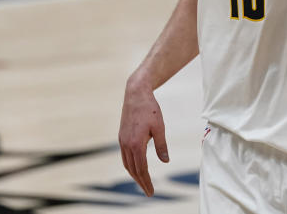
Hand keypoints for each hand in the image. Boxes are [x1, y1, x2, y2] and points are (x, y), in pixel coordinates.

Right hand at [118, 77, 168, 196]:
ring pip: (126, 163)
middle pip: (133, 169)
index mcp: (136, 143)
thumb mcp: (160, 127)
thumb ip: (161, 146)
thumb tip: (165, 161)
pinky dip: (130, 165)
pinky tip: (136, 167)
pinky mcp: (121, 136)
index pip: (141, 169)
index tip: (151, 192)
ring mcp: (122, 140)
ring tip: (142, 182)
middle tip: (149, 192)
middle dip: (140, 182)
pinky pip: (124, 156)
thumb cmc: (150, 109)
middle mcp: (126, 144)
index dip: (146, 181)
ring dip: (134, 175)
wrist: (135, 94)